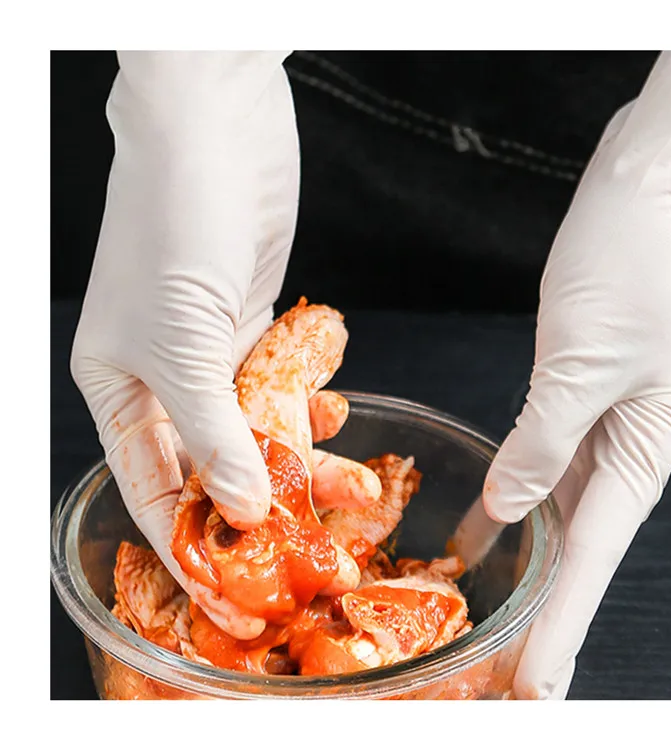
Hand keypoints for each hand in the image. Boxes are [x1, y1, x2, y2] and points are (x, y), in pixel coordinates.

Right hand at [71, 51, 301, 636]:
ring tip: (352, 485)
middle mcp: (165, 380)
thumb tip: (244, 508)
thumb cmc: (174, 225)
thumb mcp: (183, 344)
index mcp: (119, 391)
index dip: (195, 548)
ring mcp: (214, 354)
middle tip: (315, 545)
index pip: (154, 492)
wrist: (215, 133)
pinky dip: (310, 405)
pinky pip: (285, 387)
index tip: (236, 596)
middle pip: (216, 468)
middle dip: (266, 507)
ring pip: (260, 431)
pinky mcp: (255, 327)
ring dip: (304, 460)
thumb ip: (213, 433)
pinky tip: (335, 414)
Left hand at [482, 51, 670, 698]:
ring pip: (570, 501)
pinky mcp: (593, 378)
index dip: (560, 625)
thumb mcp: (587, 354)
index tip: (535, 687)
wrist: (665, 170)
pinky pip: (556, 452)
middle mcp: (638, 436)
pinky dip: (525, 487)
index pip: (596, 557)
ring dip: (532, 553)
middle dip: (545, 607)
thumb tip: (512, 509)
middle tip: (507, 671)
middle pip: (586, 542)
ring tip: (489, 604)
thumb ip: (547, 438)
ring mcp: (617, 409)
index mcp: (653, 440)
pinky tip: (494, 514)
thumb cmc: (644, 247)